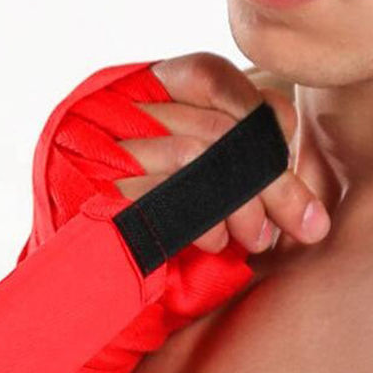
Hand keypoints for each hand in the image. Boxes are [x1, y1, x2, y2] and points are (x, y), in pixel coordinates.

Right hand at [6, 53, 329, 372]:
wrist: (69, 297)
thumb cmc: (137, 240)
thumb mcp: (187, 186)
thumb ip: (229, 159)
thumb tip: (301, 158)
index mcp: (129, 91)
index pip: (205, 74)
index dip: (256, 108)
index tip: (288, 149)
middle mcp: (104, 110)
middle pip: (210, 124)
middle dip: (269, 176)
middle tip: (303, 223)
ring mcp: (89, 147)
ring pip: (195, 155)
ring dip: (242, 201)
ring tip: (257, 238)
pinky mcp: (86, 192)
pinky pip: (166, 194)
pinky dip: (204, 218)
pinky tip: (218, 241)